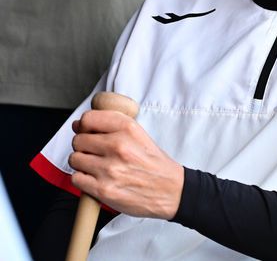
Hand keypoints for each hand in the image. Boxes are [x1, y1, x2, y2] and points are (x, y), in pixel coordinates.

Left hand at [69, 110, 183, 219]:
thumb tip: (78, 124)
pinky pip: (76, 178)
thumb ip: (111, 126)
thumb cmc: (152, 162)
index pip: (88, 119)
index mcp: (127, 128)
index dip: (83, 126)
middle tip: (94, 152)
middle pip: (78, 140)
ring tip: (96, 166)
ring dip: (81, 162)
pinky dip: (82, 179)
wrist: (169, 189)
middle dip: (83, 146)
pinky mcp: (103, 190)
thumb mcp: (138, 133)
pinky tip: (95, 178)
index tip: (87, 131)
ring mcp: (109, 169)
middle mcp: (117, 146)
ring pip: (75, 159)